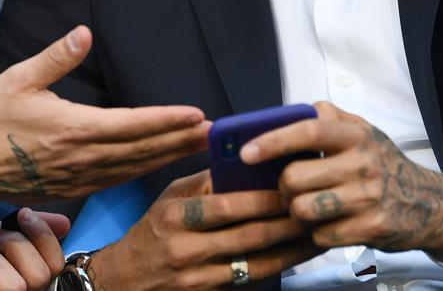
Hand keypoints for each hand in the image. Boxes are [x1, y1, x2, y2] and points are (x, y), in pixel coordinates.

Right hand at [0, 26, 210, 208]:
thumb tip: (84, 33)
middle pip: (144, 150)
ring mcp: (80, 176)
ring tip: (197, 145)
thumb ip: (56, 56)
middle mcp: (83, 157)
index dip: (168, 120)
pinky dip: (144, 171)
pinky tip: (158, 163)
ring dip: (169, 156)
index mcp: (74, 128)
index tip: (196, 114)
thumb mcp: (19, 78)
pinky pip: (118, 180)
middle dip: (181, 139)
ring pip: (135, 168)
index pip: (133, 125)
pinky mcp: (74, 188)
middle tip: (213, 131)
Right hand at [86, 171, 319, 289]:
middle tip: (316, 208)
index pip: (226, 205)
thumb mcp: (169, 198)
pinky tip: (297, 256)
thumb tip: (244, 163)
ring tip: (317, 233)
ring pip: (256, 263)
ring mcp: (199, 277)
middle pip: (248, 235)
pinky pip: (250, 280)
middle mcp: (186, 248)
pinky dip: (277, 267)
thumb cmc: (153, 232)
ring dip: (291, 249)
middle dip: (286, 223)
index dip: (262, 199)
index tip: (290, 188)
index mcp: (176, 215)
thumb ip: (204, 181)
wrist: (125, 280)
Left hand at [241, 101, 442, 262]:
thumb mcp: (362, 131)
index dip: (272, 141)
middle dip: (281, 188)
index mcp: (356, 134)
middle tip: (288, 189)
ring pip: (303, 209)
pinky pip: (321, 235)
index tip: (245, 152)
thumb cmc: (384, 164)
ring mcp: (369, 197)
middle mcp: (363, 163)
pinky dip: (317, 233)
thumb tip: (288, 112)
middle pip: (294, 178)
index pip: (308, 130)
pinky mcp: (372, 228)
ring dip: (297, 213)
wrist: (430, 204)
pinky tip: (328, 224)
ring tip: (307, 207)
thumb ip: (327, 117)